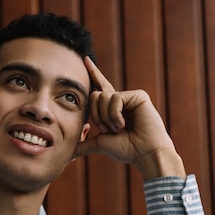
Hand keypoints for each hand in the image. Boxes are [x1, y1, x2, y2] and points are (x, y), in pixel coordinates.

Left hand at [74, 57, 185, 179]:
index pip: (100, 88)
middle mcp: (121, 100)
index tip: (84, 59)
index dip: (93, 73)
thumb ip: (85, 144)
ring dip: (107, 118)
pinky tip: (124, 124)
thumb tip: (69, 154)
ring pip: (103, 97)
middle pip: (94, 96)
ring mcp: (130, 97)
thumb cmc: (127, 150)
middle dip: (97, 116)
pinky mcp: (138, 95)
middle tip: (109, 130)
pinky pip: (115, 99)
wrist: (145, 153)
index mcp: (113, 109)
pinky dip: (115, 114)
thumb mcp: (101, 144)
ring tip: (120, 128)